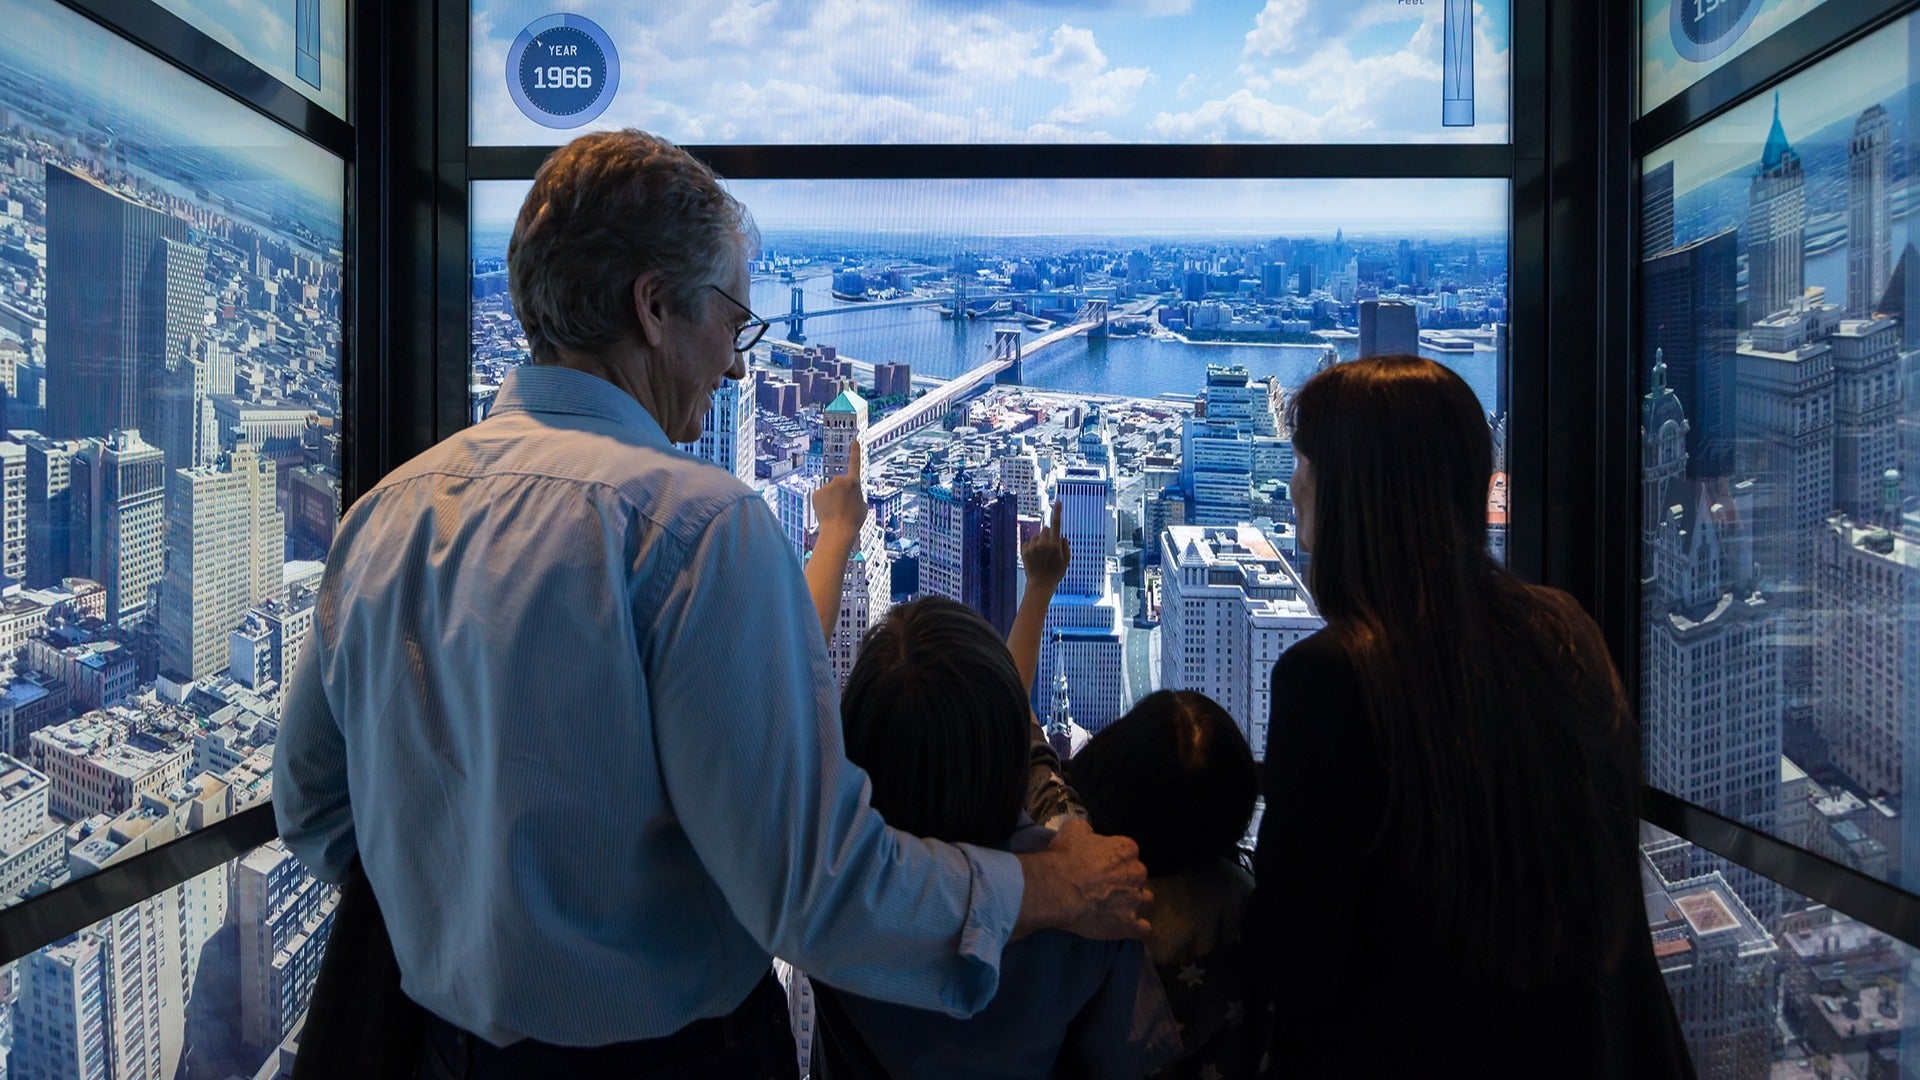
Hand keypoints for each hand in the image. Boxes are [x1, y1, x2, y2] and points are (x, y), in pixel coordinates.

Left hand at [812, 438, 867, 543]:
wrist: (838, 531)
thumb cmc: (854, 520)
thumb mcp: (862, 505)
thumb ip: (856, 494)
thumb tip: (850, 493)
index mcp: (854, 482)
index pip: (855, 463)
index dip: (855, 452)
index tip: (854, 441)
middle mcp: (839, 480)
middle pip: (840, 483)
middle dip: (841, 491)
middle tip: (844, 507)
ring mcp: (826, 486)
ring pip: (830, 490)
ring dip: (832, 498)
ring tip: (836, 511)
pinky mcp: (816, 493)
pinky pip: (821, 496)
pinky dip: (823, 502)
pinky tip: (826, 512)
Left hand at [1022, 501, 1071, 591]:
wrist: (1040, 584)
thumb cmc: (1056, 573)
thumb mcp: (1067, 560)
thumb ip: (1065, 545)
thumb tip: (1061, 536)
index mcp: (1055, 544)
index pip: (1057, 524)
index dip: (1057, 512)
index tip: (1058, 502)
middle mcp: (1043, 543)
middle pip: (1046, 529)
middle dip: (1049, 535)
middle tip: (1050, 548)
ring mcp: (1033, 546)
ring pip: (1037, 536)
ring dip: (1039, 542)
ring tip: (1041, 556)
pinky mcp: (1024, 550)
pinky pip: (1029, 543)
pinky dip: (1031, 548)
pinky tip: (1034, 558)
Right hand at [1033, 818, 1150, 940]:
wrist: (1056, 890)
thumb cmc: (1064, 859)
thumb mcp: (1071, 830)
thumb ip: (1086, 830)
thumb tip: (1088, 831)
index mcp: (1126, 850)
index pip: (1129, 852)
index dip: (1116, 859)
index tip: (1104, 865)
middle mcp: (1136, 874)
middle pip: (1138, 876)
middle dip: (1127, 880)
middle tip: (1108, 886)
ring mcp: (1135, 901)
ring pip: (1145, 901)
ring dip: (1135, 903)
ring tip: (1119, 908)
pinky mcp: (1129, 925)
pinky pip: (1144, 929)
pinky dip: (1138, 929)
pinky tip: (1129, 928)